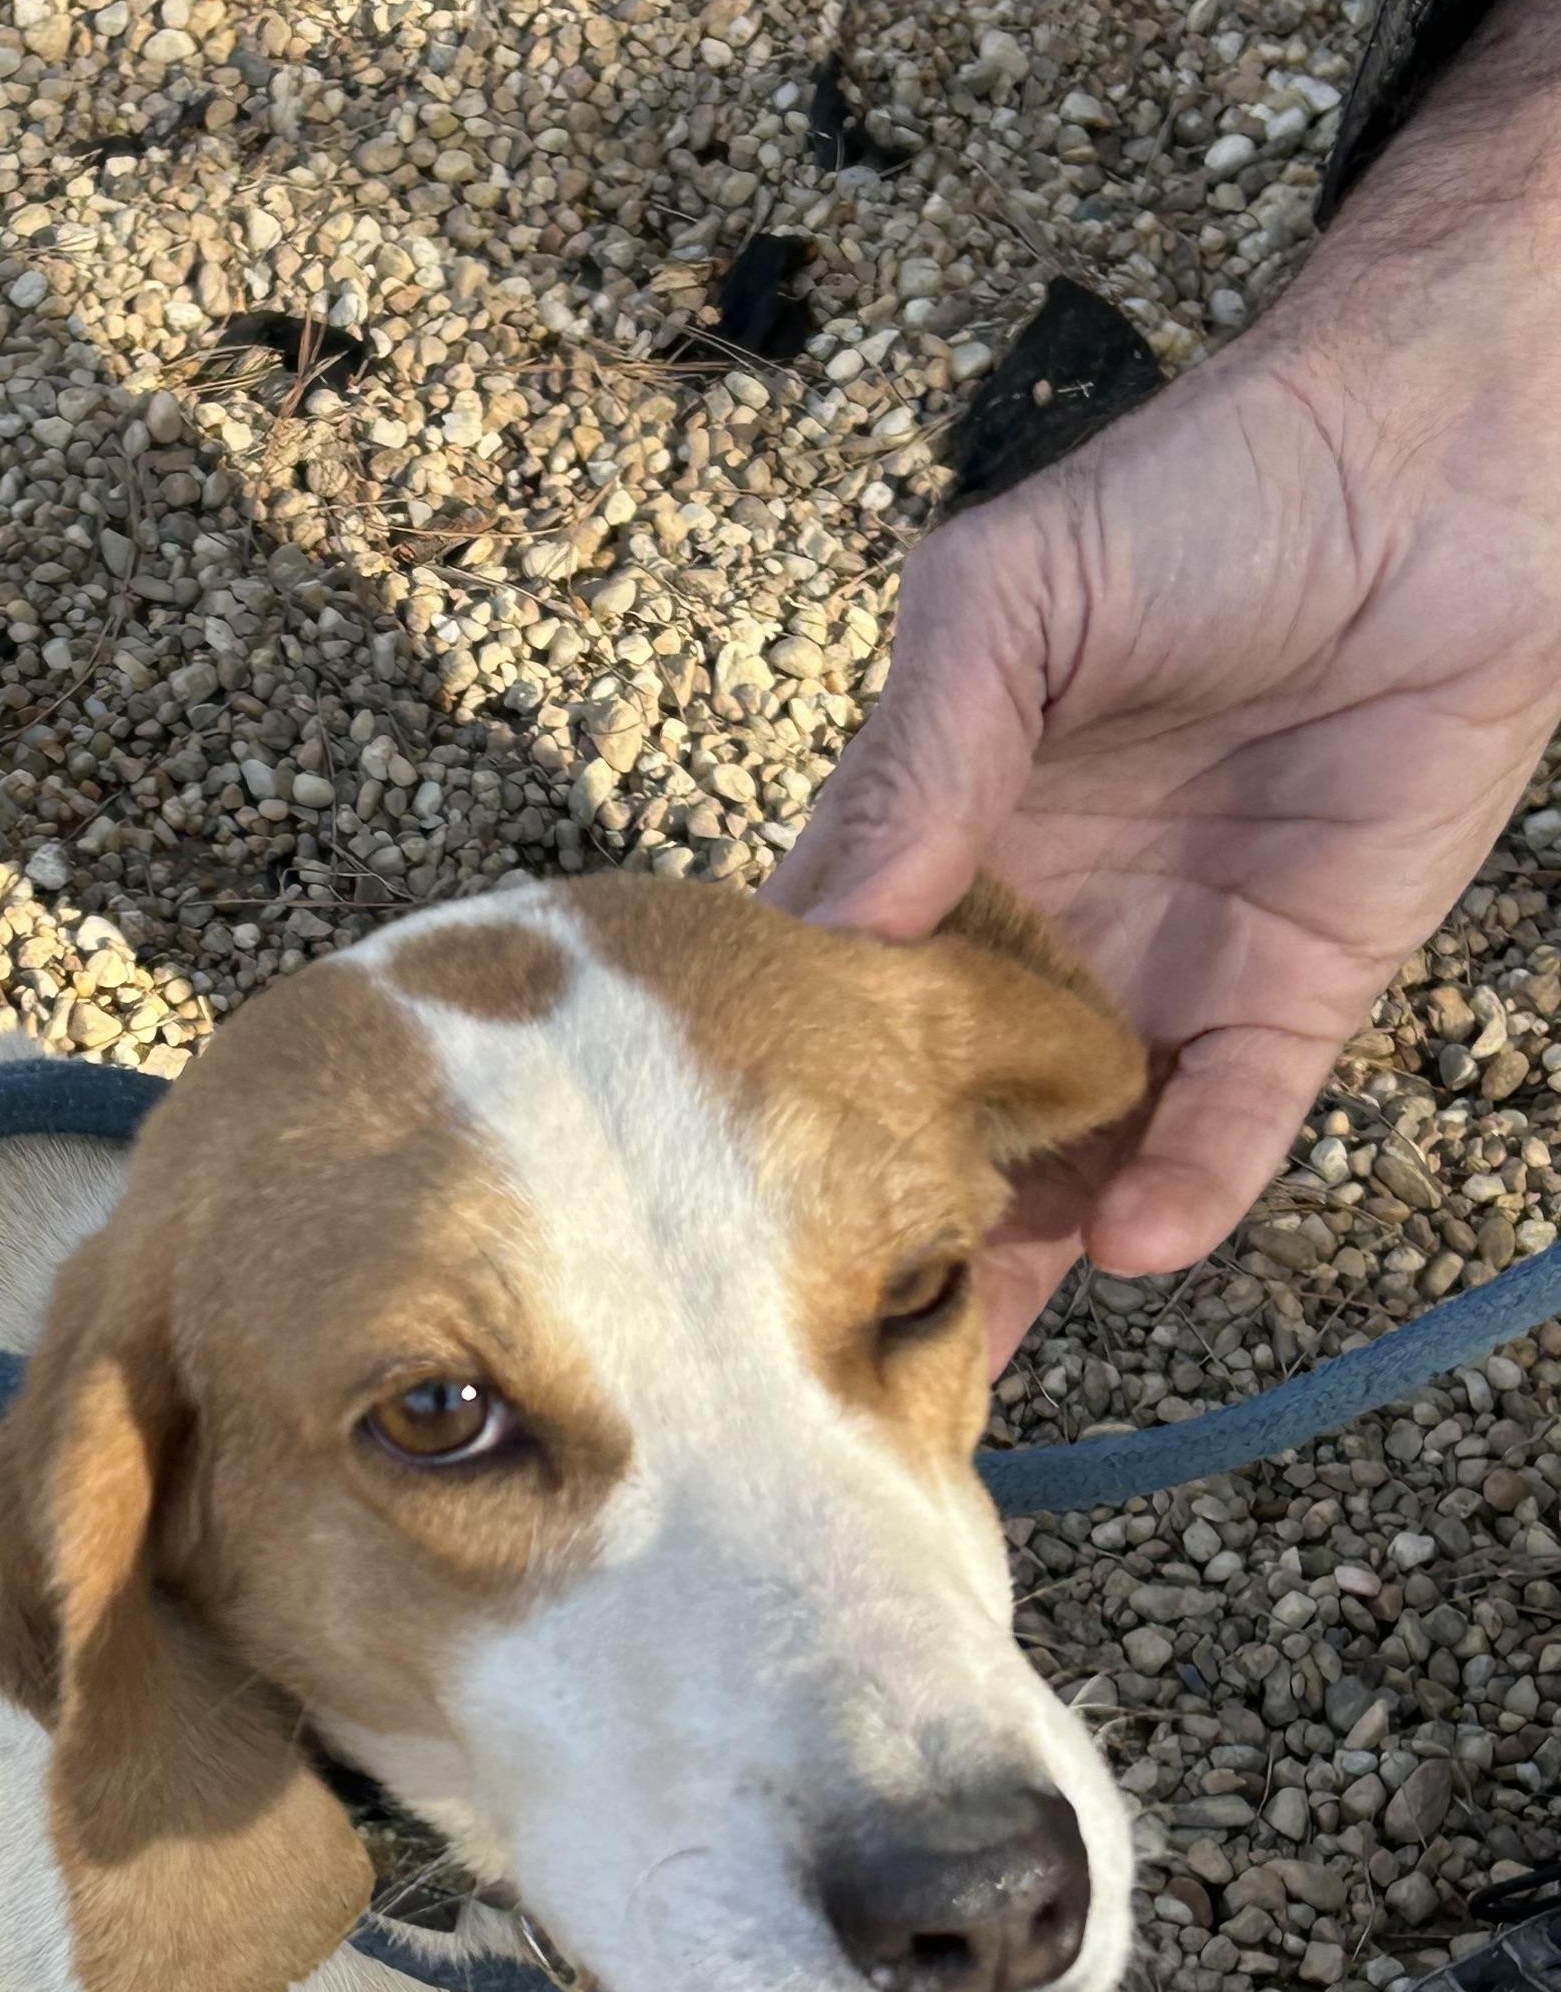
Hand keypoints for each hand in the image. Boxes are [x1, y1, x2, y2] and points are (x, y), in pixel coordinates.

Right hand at [775, 42, 1560, 1367]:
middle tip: (820, 1337)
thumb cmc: (1209, 490)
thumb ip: (917, 760)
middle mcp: (1027, 938)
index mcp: (930, 849)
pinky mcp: (1292, 999)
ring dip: (1020, 1255)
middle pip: (934, 1117)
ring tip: (964, 1352)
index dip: (776, 1092)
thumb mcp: (1008, 602)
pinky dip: (1186, 1187)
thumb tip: (832, 926)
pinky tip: (1136, 1237)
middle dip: (886, 1223)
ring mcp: (1157, 980)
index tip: (714, 1192)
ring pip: (1068, 1159)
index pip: (827, 1000)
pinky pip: (1230, 1124)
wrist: (1459, 457)